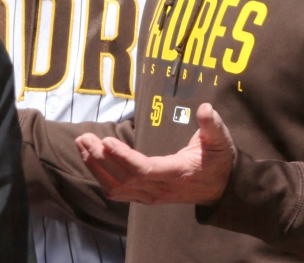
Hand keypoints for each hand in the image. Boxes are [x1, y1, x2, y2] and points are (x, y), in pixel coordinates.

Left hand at [74, 103, 234, 205]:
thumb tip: (206, 107)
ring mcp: (150, 196)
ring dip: (95, 167)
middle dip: (100, 159)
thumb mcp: (221, 142)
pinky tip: (90, 159)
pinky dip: (100, 175)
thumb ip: (212, 126)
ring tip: (81, 144)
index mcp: (176, 174)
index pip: (144, 170)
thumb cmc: (218, 162)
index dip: (123, 158)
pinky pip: (117, 190)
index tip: (106, 141)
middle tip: (85, 137)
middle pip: (123, 178)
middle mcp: (159, 189)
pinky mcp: (145, 196)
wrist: (221, 189)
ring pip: (116, 187)